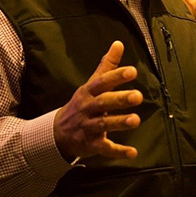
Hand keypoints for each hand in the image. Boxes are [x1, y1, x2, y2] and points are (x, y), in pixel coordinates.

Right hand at [53, 41, 141, 160]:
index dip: (116, 76)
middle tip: (138, 96)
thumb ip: (107, 66)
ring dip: (119, 122)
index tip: (132, 71)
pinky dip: (117, 151)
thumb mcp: (91, 84)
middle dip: (119, 99)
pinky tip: (133, 153)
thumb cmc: (81, 104)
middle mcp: (87, 108)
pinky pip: (104, 148)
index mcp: (88, 92)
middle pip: (102, 102)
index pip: (101, 82)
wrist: (57, 133)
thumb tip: (119, 43)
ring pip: (103, 125)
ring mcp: (87, 127)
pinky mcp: (90, 145)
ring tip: (136, 120)